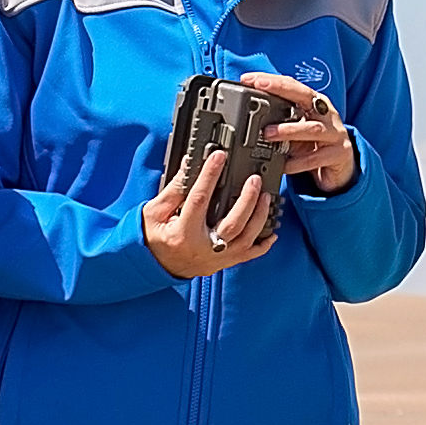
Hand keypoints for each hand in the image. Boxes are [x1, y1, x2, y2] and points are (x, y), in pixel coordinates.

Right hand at [143, 154, 280, 278]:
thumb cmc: (153, 238)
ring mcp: (216, 258)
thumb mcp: (154, 212)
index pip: (199, 200)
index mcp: (182, 232)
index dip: (210, 176)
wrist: (154, 267)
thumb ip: (173, 191)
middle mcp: (203, 247)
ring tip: (266, 197)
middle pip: (232, 223)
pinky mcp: (224, 263)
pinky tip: (272, 231)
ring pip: (245, 239)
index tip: (219, 157)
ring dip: (259, 217)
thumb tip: (189, 166)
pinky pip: (249, 255)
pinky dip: (263, 244)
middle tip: (254, 180)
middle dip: (247, 199)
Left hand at [243, 72, 354, 191]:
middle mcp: (327, 114)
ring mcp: (335, 133)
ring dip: (288, 130)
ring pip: (312, 128)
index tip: (250, 79)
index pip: (293, 86)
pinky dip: (298, 162)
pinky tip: (284, 165)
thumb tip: (249, 116)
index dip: (272, 80)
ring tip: (267, 134)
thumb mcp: (298, 129)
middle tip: (259, 89)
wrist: (342, 167)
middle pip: (305, 96)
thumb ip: (280, 121)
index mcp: (315, 103)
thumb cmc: (315, 144)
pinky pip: (316, 158)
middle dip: (281, 89)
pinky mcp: (339, 153)